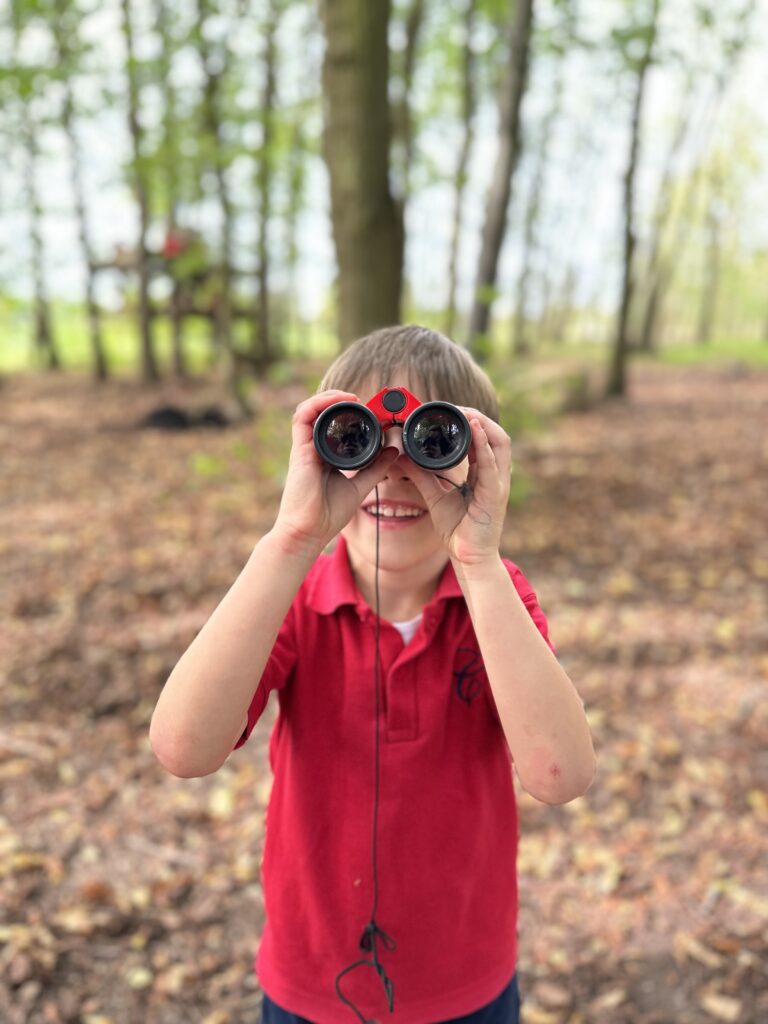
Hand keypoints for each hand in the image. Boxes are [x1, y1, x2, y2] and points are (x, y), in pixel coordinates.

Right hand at [271, 390, 399, 557]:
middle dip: (339, 401)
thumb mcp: (359, 486)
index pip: (334, 427)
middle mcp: (314, 449)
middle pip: (321, 415)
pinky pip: (303, 417)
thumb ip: (375, 468)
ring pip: (310, 410)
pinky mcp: (299, 450)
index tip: (371, 412)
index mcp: (326, 457)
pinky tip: (336, 401)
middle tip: (363, 402)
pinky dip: (318, 404)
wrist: (308, 531)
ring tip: (349, 397)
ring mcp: (305, 448)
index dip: (349, 414)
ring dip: (328, 398)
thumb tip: (393, 451)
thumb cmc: (327, 515)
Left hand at [405, 408, 511, 565]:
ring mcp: (498, 484)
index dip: (471, 421)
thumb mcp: (436, 496)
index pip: (484, 439)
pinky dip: (484, 445)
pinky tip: (475, 431)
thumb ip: (423, 476)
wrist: (468, 558)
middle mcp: (495, 475)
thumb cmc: (458, 530)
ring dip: (484, 424)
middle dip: (478, 417)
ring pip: (500, 444)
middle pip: (497, 435)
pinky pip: (492, 465)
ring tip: (466, 412)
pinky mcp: (494, 495)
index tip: (450, 410)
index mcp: (484, 474)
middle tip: (456, 407)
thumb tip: (404, 457)